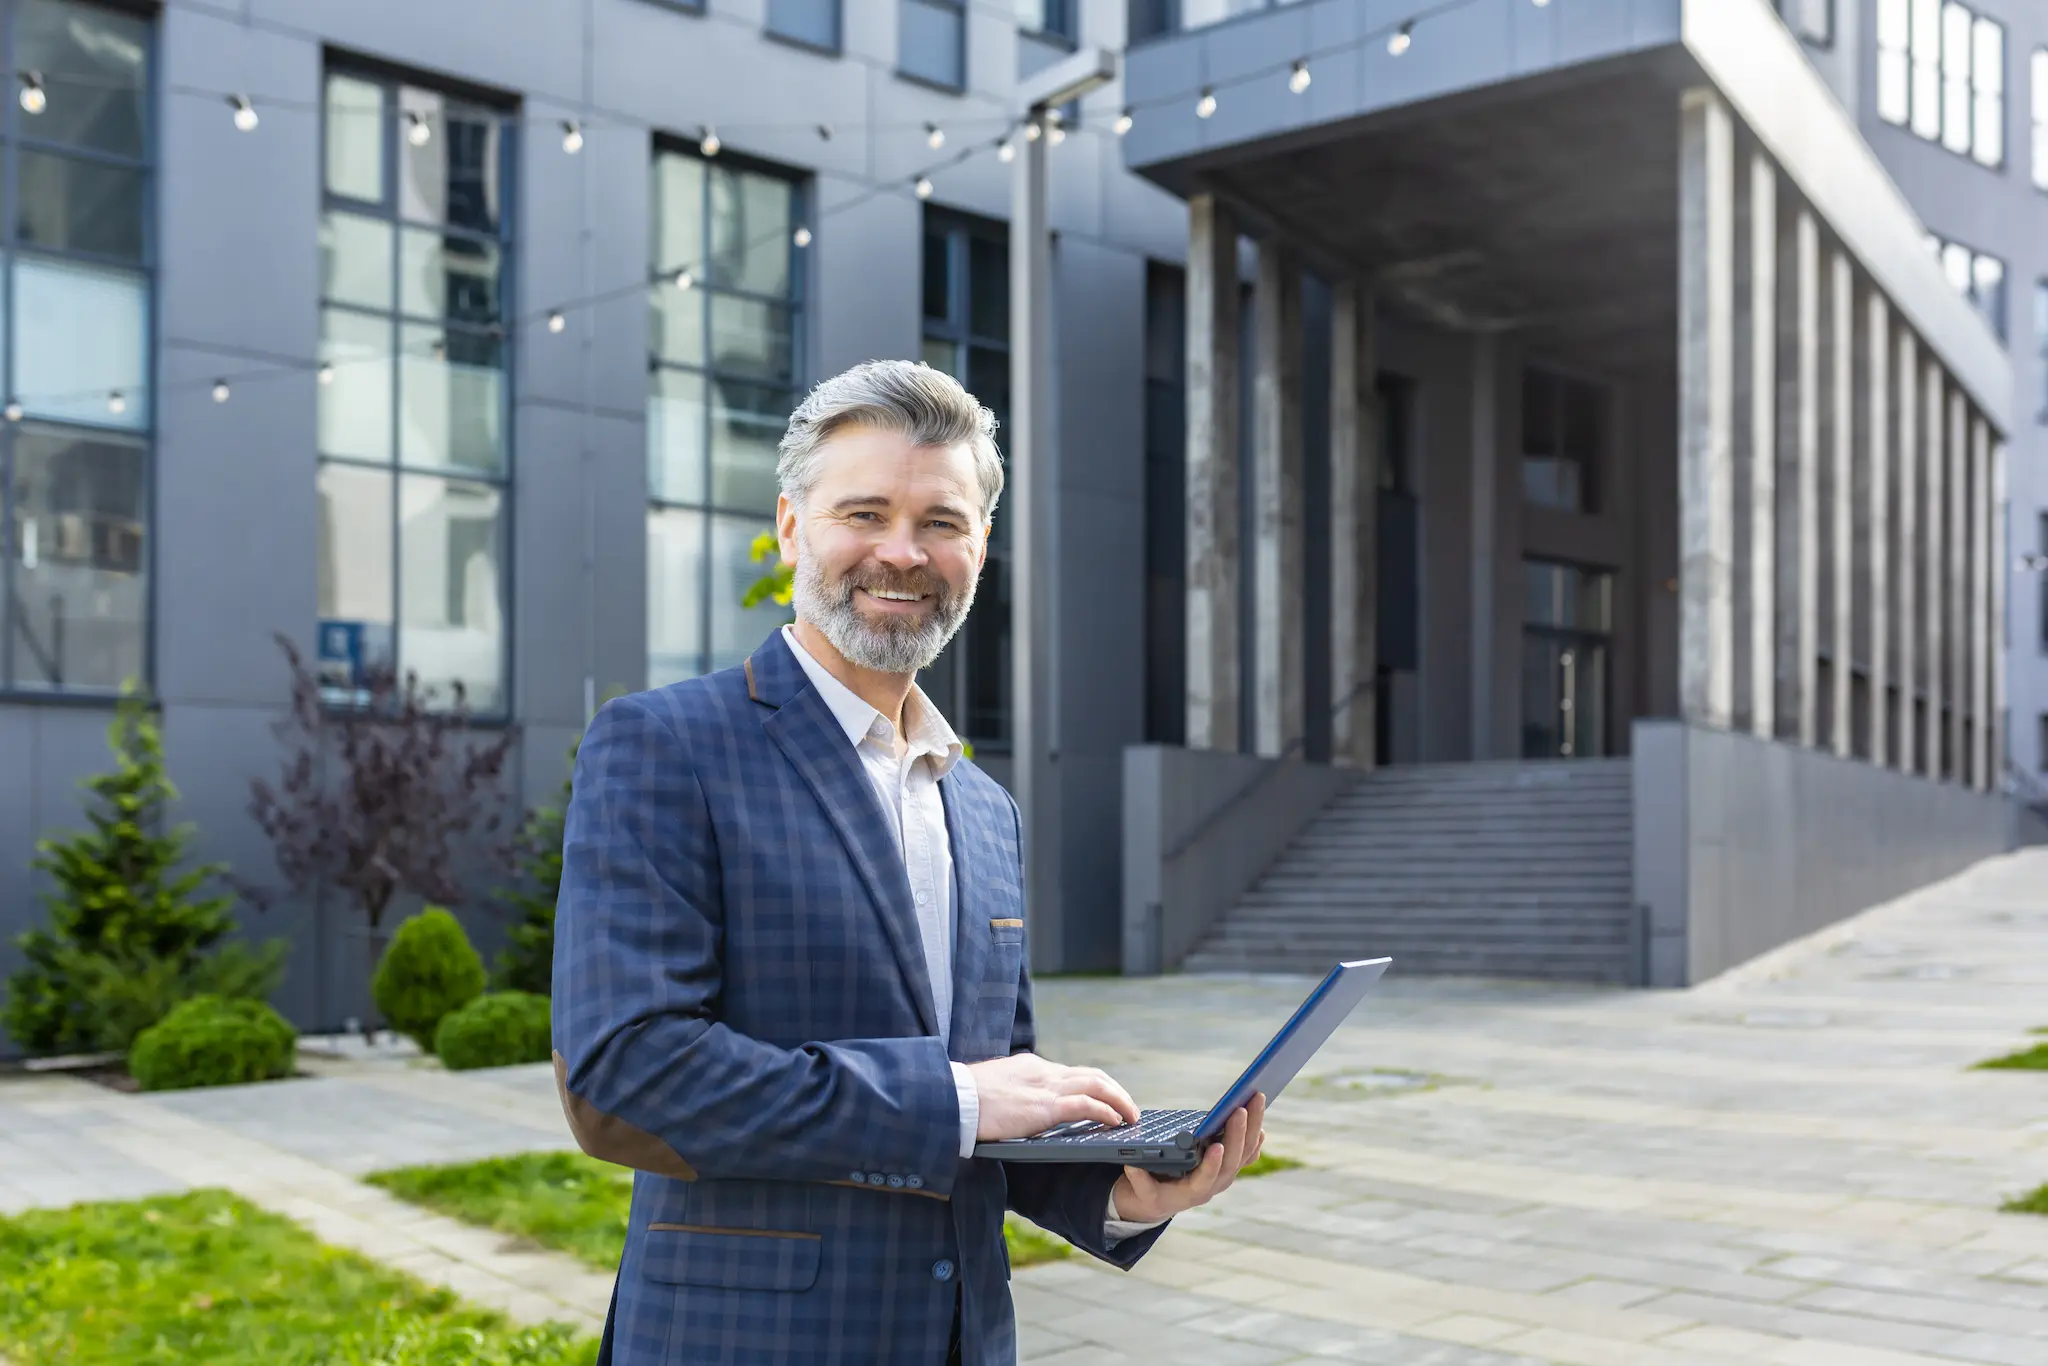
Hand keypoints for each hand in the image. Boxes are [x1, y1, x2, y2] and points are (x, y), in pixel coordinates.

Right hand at [966, 1052, 1139, 1141]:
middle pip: (1092, 1075)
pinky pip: (1086, 1104)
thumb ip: (1014, 1093)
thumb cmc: (965, 1100)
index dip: (1093, 1085)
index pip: (1072, 1073)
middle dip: (1114, 1090)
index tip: (1105, 1098)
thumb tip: (1021, 1107)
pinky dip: (1106, 1111)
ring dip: (1119, 1100)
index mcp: (1031, 1067)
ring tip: (1130, 1115)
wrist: (953, 1098)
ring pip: (1097, 1084)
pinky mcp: (1045, 1105)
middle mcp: (1043, 1071)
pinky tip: (1115, 1122)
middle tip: (1127, 1107)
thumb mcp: (996, 1090)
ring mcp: (1046, 1086)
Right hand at [1110, 1093, 1265, 1224]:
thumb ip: (1139, 1181)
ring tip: (1256, 1100)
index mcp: (1192, 1192)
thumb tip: (1133, 1167)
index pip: (1206, 1179)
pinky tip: (1260, 1121)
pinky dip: (1256, 1138)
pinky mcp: (1230, 1165)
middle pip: (1233, 1161)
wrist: (1163, 1199)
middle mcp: (1214, 1184)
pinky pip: (1248, 1153)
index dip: (1212, 1164)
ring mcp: (1225, 1174)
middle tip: (1240, 1109)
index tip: (1216, 1147)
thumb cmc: (1151, 1190)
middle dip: (1238, 1134)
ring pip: (1245, 1153)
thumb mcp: (1140, 1190)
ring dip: (1253, 1127)